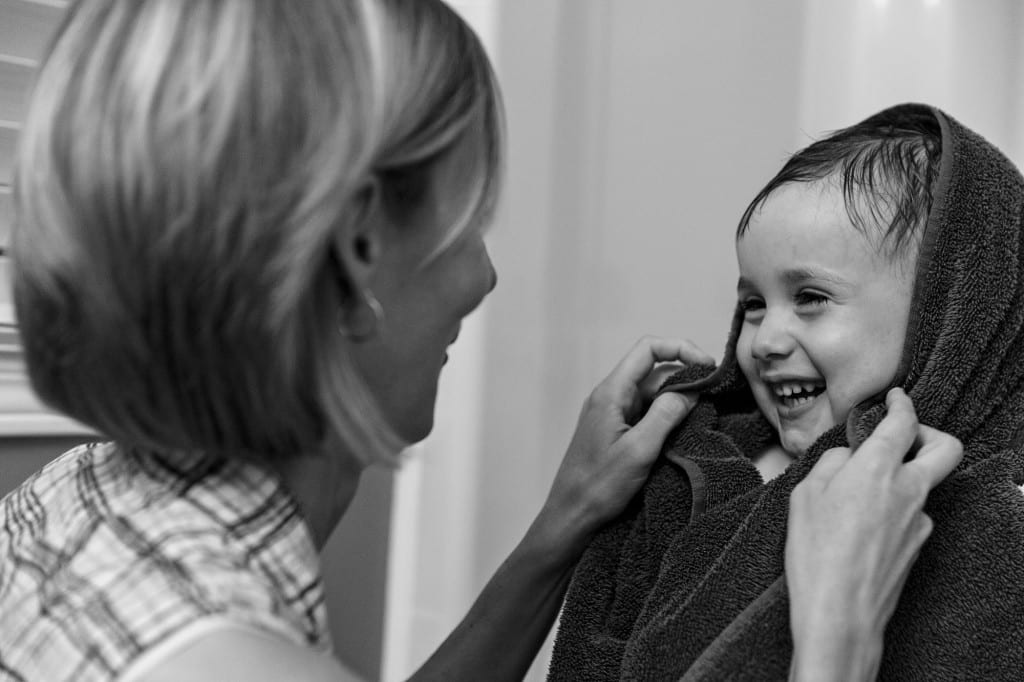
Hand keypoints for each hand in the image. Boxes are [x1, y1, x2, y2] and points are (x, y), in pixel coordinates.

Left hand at [537, 336, 713, 556]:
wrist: (572, 515)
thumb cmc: (598, 486)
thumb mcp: (640, 450)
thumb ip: (666, 415)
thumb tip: (690, 391)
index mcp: (611, 393)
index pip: (647, 349)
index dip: (680, 348)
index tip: (707, 366)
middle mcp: (610, 397)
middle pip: (653, 370)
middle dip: (684, 378)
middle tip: (712, 396)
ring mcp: (612, 414)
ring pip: (652, 393)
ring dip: (677, 399)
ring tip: (701, 416)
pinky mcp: (616, 431)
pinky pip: (645, 412)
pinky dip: (666, 415)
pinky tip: (682, 430)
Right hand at [786, 388, 962, 680]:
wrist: (841, 613)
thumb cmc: (817, 555)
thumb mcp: (805, 496)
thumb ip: (830, 465)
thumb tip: (846, 457)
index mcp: (877, 470)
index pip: (903, 423)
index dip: (901, 404)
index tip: (894, 398)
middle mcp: (908, 491)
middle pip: (946, 448)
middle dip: (929, 433)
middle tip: (905, 435)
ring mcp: (919, 520)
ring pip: (925, 484)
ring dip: (903, 476)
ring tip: (861, 492)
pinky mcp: (918, 545)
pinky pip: (912, 514)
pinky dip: (893, 509)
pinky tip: (862, 525)